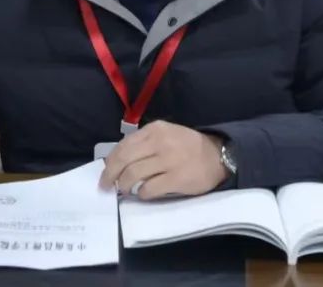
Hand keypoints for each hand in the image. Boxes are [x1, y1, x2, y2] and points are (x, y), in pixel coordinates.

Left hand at [99, 121, 226, 200]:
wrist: (217, 156)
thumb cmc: (187, 146)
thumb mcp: (165, 135)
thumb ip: (143, 144)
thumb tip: (117, 162)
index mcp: (155, 129)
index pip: (123, 145)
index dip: (109, 162)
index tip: (104, 173)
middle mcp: (160, 142)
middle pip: (124, 159)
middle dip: (110, 175)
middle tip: (106, 186)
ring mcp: (169, 160)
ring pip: (133, 174)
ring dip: (124, 185)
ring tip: (125, 190)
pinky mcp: (177, 178)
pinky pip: (149, 188)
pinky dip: (141, 193)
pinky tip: (143, 194)